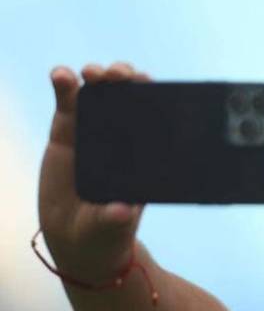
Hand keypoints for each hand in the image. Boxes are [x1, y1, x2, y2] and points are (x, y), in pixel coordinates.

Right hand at [38, 62, 150, 281]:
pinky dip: (64, 85)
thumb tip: (123, 210)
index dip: (154, 96)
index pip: (155, 119)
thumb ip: (115, 218)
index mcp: (144, 156)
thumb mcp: (112, 227)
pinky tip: (61, 75)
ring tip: (91, 73)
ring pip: (98, 95)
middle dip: (125, 80)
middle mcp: (122, 139)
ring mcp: (94, 132)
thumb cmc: (105, 232)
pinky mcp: (66, 132)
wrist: (76, 237)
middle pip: (127, 98)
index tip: (148, 83)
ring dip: (97, 77)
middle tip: (119, 75)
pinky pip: (67, 103)